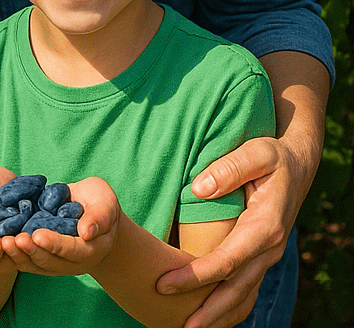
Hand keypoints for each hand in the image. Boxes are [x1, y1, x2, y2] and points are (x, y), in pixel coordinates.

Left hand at [0, 177, 118, 277]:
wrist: (91, 212)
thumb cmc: (99, 203)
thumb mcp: (105, 203)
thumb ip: (99, 216)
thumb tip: (87, 232)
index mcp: (90, 249)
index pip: (72, 250)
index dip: (55, 244)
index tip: (37, 235)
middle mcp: (72, 262)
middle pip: (50, 262)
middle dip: (31, 252)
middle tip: (12, 241)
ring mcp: (56, 262)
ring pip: (35, 265)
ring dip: (18, 256)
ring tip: (1, 242)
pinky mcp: (42, 257)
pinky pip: (26, 260)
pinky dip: (13, 254)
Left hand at [157, 136, 299, 327]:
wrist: (298, 163)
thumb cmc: (273, 155)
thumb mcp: (256, 152)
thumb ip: (229, 168)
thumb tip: (199, 189)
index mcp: (265, 227)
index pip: (226, 261)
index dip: (194, 276)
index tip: (164, 284)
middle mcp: (268, 248)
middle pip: (236, 289)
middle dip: (207, 311)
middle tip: (177, 327)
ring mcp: (266, 254)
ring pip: (243, 294)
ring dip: (219, 314)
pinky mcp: (260, 253)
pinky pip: (245, 286)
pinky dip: (229, 304)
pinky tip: (210, 314)